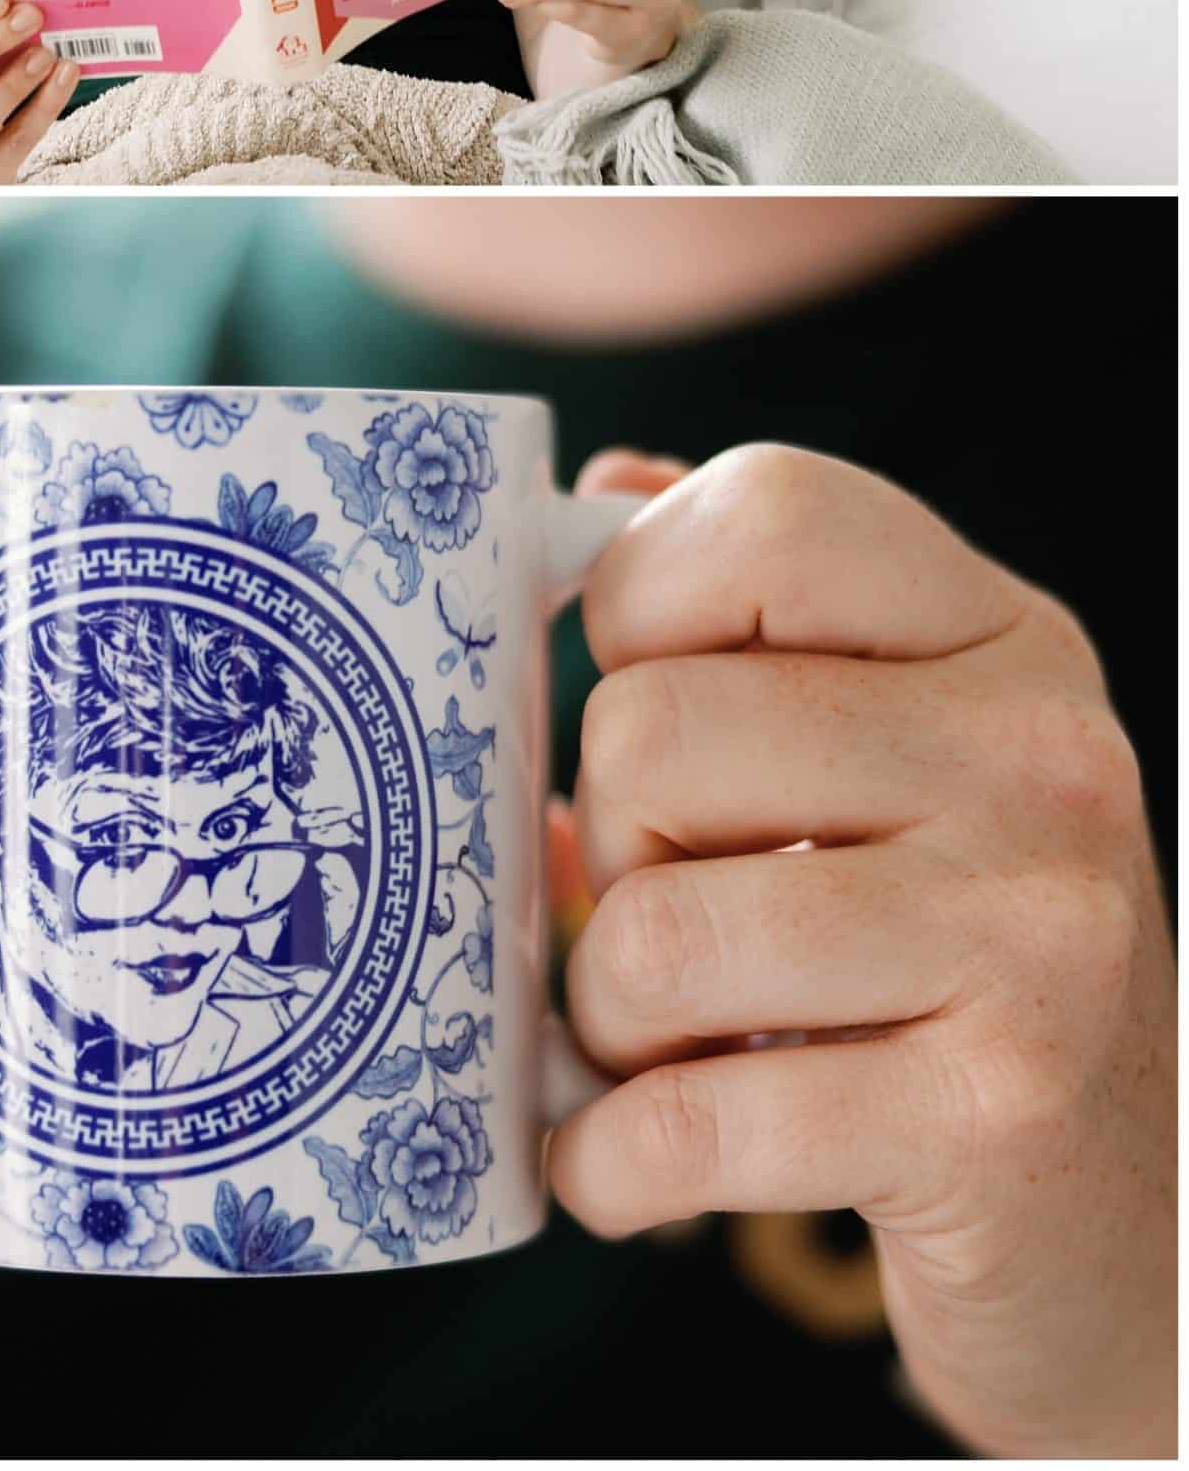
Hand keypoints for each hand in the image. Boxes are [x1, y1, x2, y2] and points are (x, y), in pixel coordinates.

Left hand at [549, 445, 1174, 1458]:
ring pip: (655, 931)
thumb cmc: (943, 940)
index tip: (643, 697)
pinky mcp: (992, 1118)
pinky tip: (621, 1160)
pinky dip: (611, 1161)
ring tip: (656, 1035)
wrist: (1114, 1210)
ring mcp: (1032, 937)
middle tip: (664, 902)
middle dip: (611, 842)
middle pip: (654, 730)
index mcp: (1002, 634)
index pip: (767, 516)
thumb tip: (593, 497)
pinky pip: (694, 1123)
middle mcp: (1041, 759)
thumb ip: (744, 613)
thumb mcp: (888, 743)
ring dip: (606, 1012)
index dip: (638, 605)